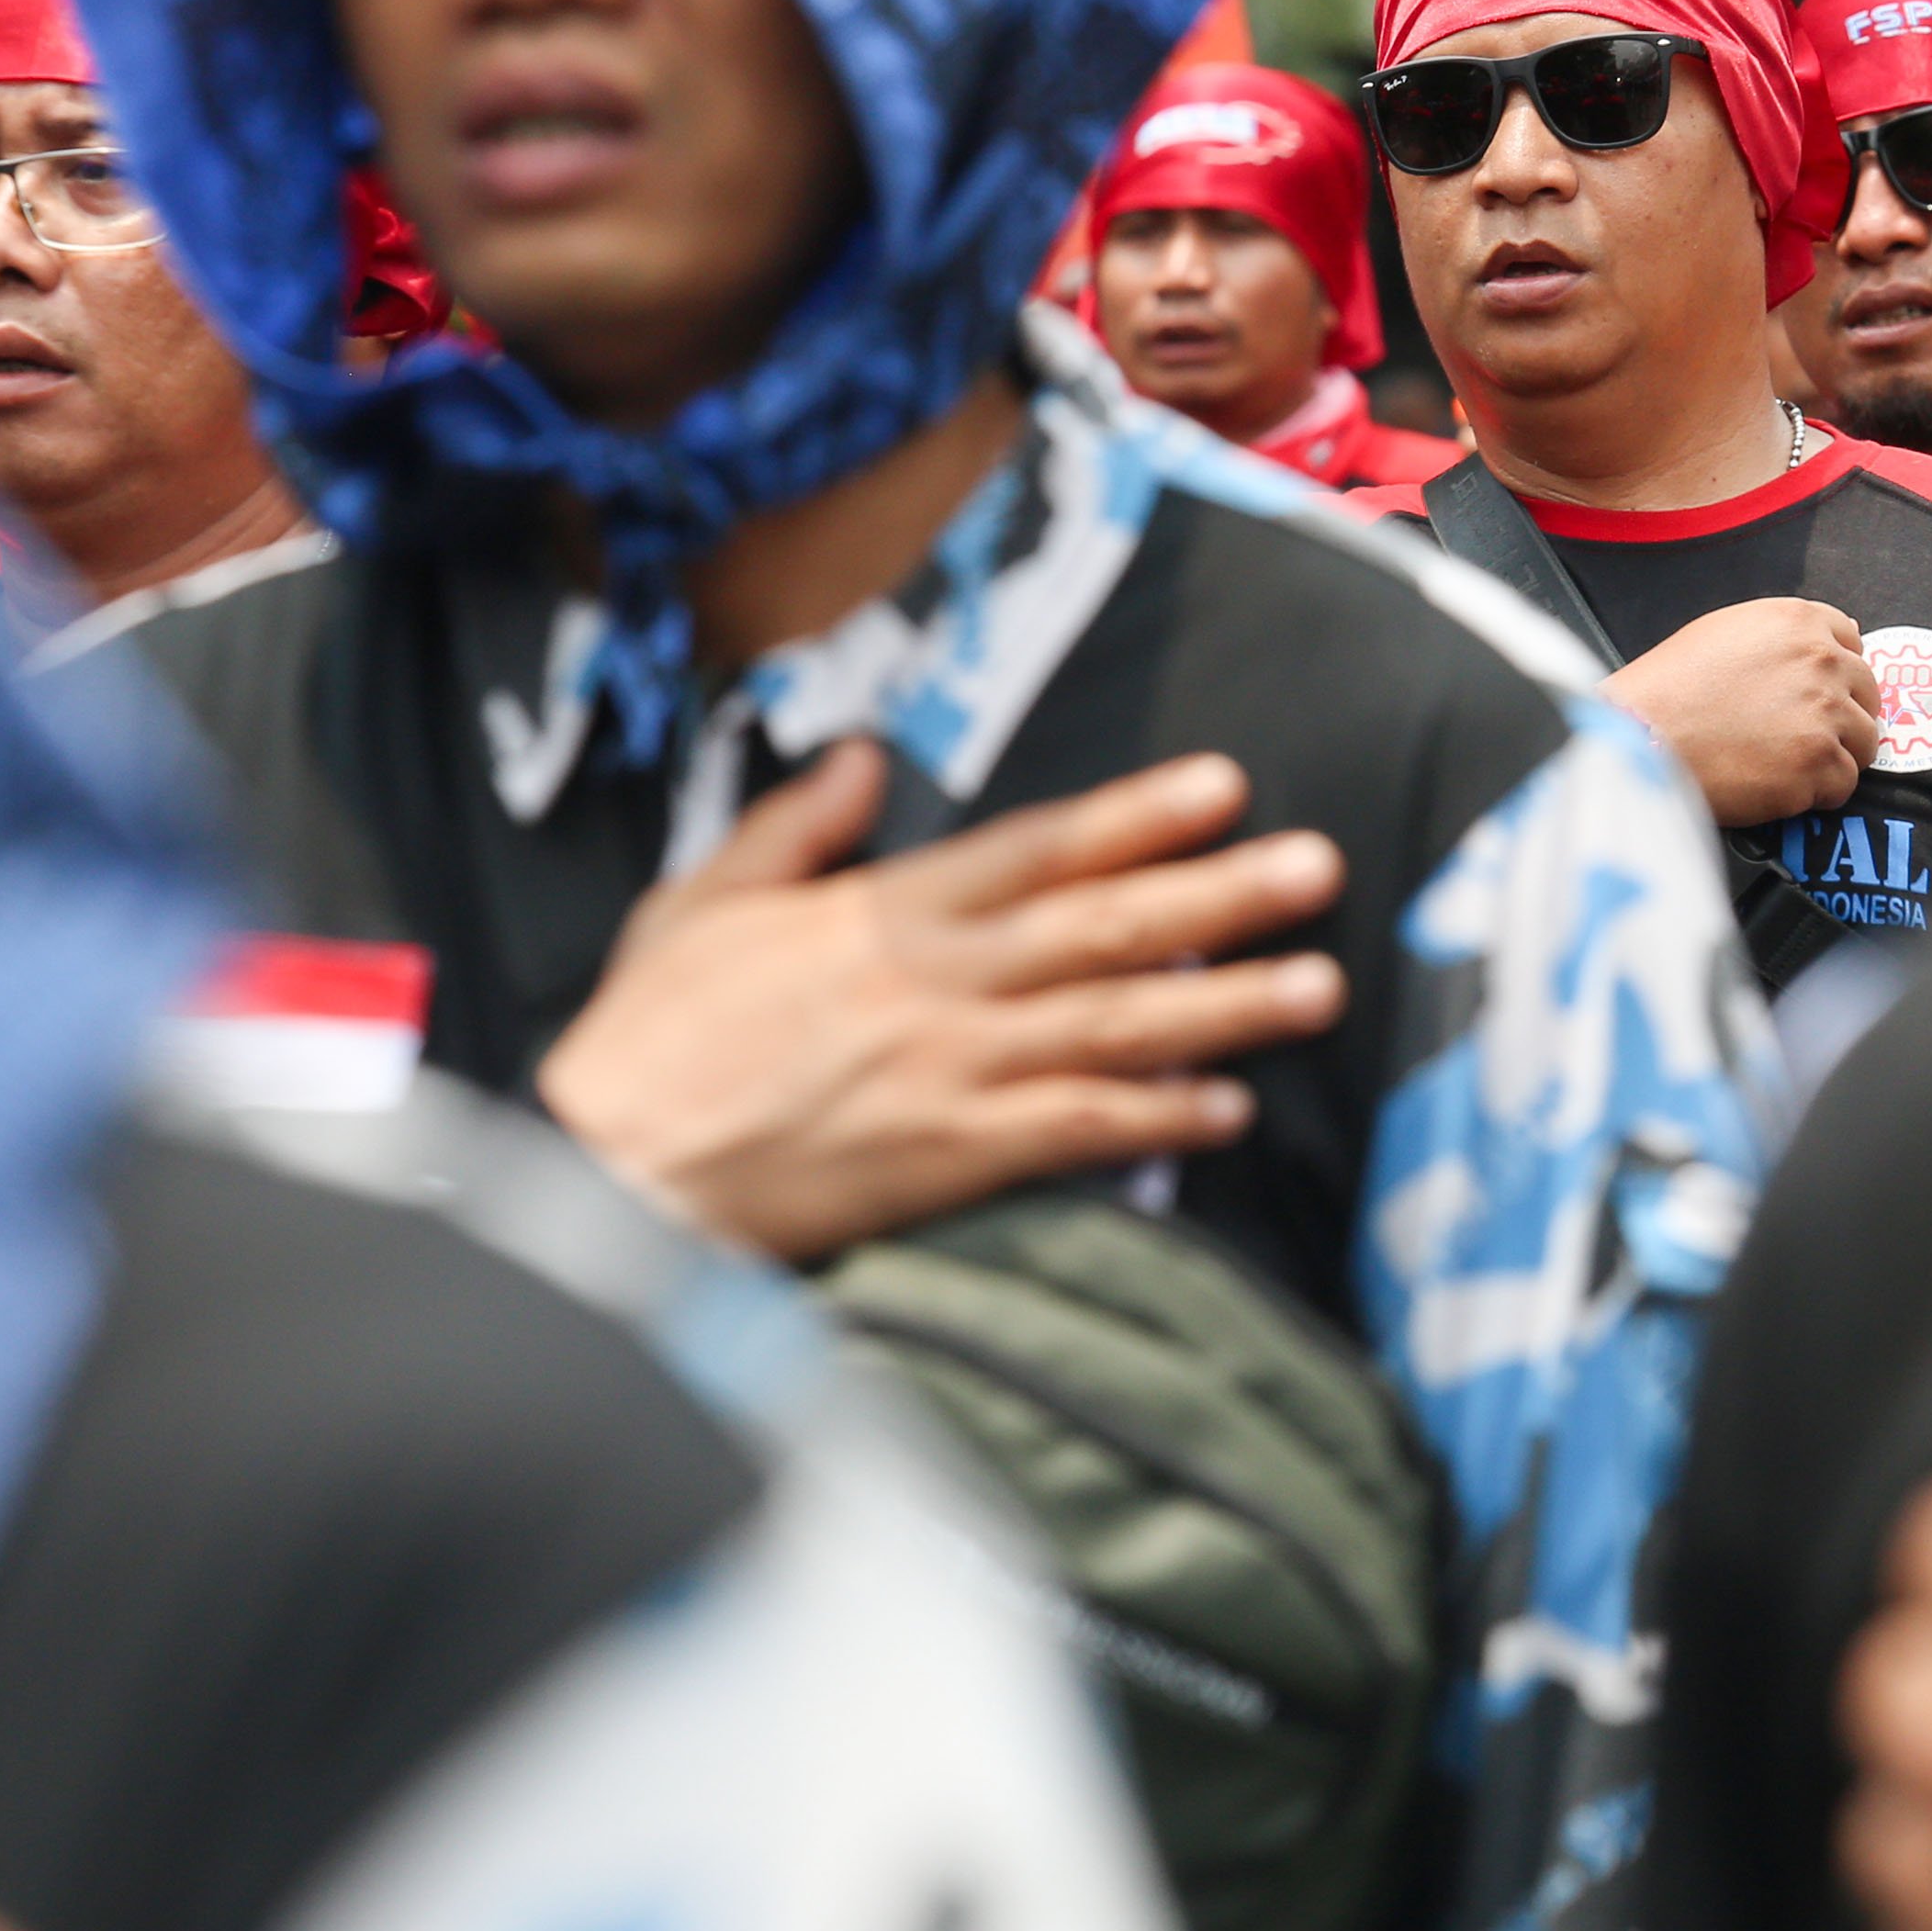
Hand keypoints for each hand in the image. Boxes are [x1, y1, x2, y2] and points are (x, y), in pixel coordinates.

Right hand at [537, 741, 1347, 1264]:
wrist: (611, 1172)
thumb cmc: (646, 1043)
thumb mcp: (703, 901)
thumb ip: (797, 830)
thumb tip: (867, 758)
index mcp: (884, 912)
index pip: (1038, 849)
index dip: (1137, 817)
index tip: (1224, 787)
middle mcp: (938, 982)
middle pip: (1106, 926)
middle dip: (1223, 893)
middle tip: (1320, 867)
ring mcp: (952, 1071)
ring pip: (1116, 1026)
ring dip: (1228, 1004)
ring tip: (1318, 985)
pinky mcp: (950, 1160)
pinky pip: (1078, 1132)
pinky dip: (1157, 1119)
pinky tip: (1228, 1107)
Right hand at [1609, 596, 1879, 823]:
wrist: (1640, 734)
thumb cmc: (1669, 687)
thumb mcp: (1726, 632)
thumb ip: (1784, 637)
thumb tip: (1832, 646)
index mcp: (1799, 621)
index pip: (1853, 641)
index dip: (1839, 672)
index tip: (1822, 693)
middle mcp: (1822, 661)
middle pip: (1868, 694)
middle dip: (1843, 717)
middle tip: (1801, 737)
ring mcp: (1825, 713)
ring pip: (1864, 742)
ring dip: (1834, 756)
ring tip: (1785, 764)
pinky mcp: (1818, 763)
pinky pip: (1842, 785)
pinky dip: (1816, 793)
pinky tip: (1776, 786)